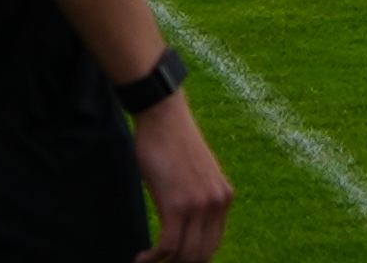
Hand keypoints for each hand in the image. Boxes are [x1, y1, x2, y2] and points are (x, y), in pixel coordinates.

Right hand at [133, 88, 232, 260]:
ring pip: (185, 255)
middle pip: (201, 254)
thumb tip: (189, 228)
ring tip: (147, 262)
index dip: (194, 259)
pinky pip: (168, 247)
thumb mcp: (197, 175)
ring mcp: (198, 205)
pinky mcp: (177, 205)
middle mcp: (217, 203)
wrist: (165, 118)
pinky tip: (141, 259)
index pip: (212, 244)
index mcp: (224, 197)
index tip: (175, 262)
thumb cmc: (174, 145)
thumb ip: (200, 200)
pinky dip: (152, 259)